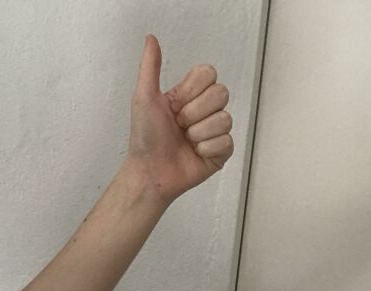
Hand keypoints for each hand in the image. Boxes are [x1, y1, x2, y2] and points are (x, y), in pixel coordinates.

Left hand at [125, 34, 233, 205]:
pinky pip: (227, 141)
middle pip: (221, 93)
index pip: (209, 74)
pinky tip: (194, 153)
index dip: (192, 91)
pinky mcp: (221, 151)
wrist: (150, 172)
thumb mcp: (144, 98)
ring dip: (199, 132)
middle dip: (194, 113)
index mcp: (188, 96)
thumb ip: (150, 67)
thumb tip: (150, 39)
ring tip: (185, 141)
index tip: (174, 105)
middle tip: (179, 125)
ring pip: (224, 119)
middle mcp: (203, 111)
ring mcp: (214, 131)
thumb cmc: (144, 138)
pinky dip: (207, 148)